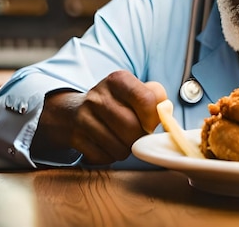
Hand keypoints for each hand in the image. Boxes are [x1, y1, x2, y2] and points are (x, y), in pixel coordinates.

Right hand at [33, 70, 166, 164]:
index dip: (153, 118)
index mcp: (117, 80)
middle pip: (133, 129)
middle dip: (139, 137)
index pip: (147, 100)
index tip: (149, 122)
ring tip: (121, 139)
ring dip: (126, 149)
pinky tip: (106, 144)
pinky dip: (110, 156)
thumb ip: (155, 97)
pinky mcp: (75, 137)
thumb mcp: (133, 90)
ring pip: (120, 148)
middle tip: (136, 134)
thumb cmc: (114, 103)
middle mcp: (98, 96)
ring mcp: (84, 117)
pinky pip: (104, 157)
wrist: (73, 111)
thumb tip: (165, 112)